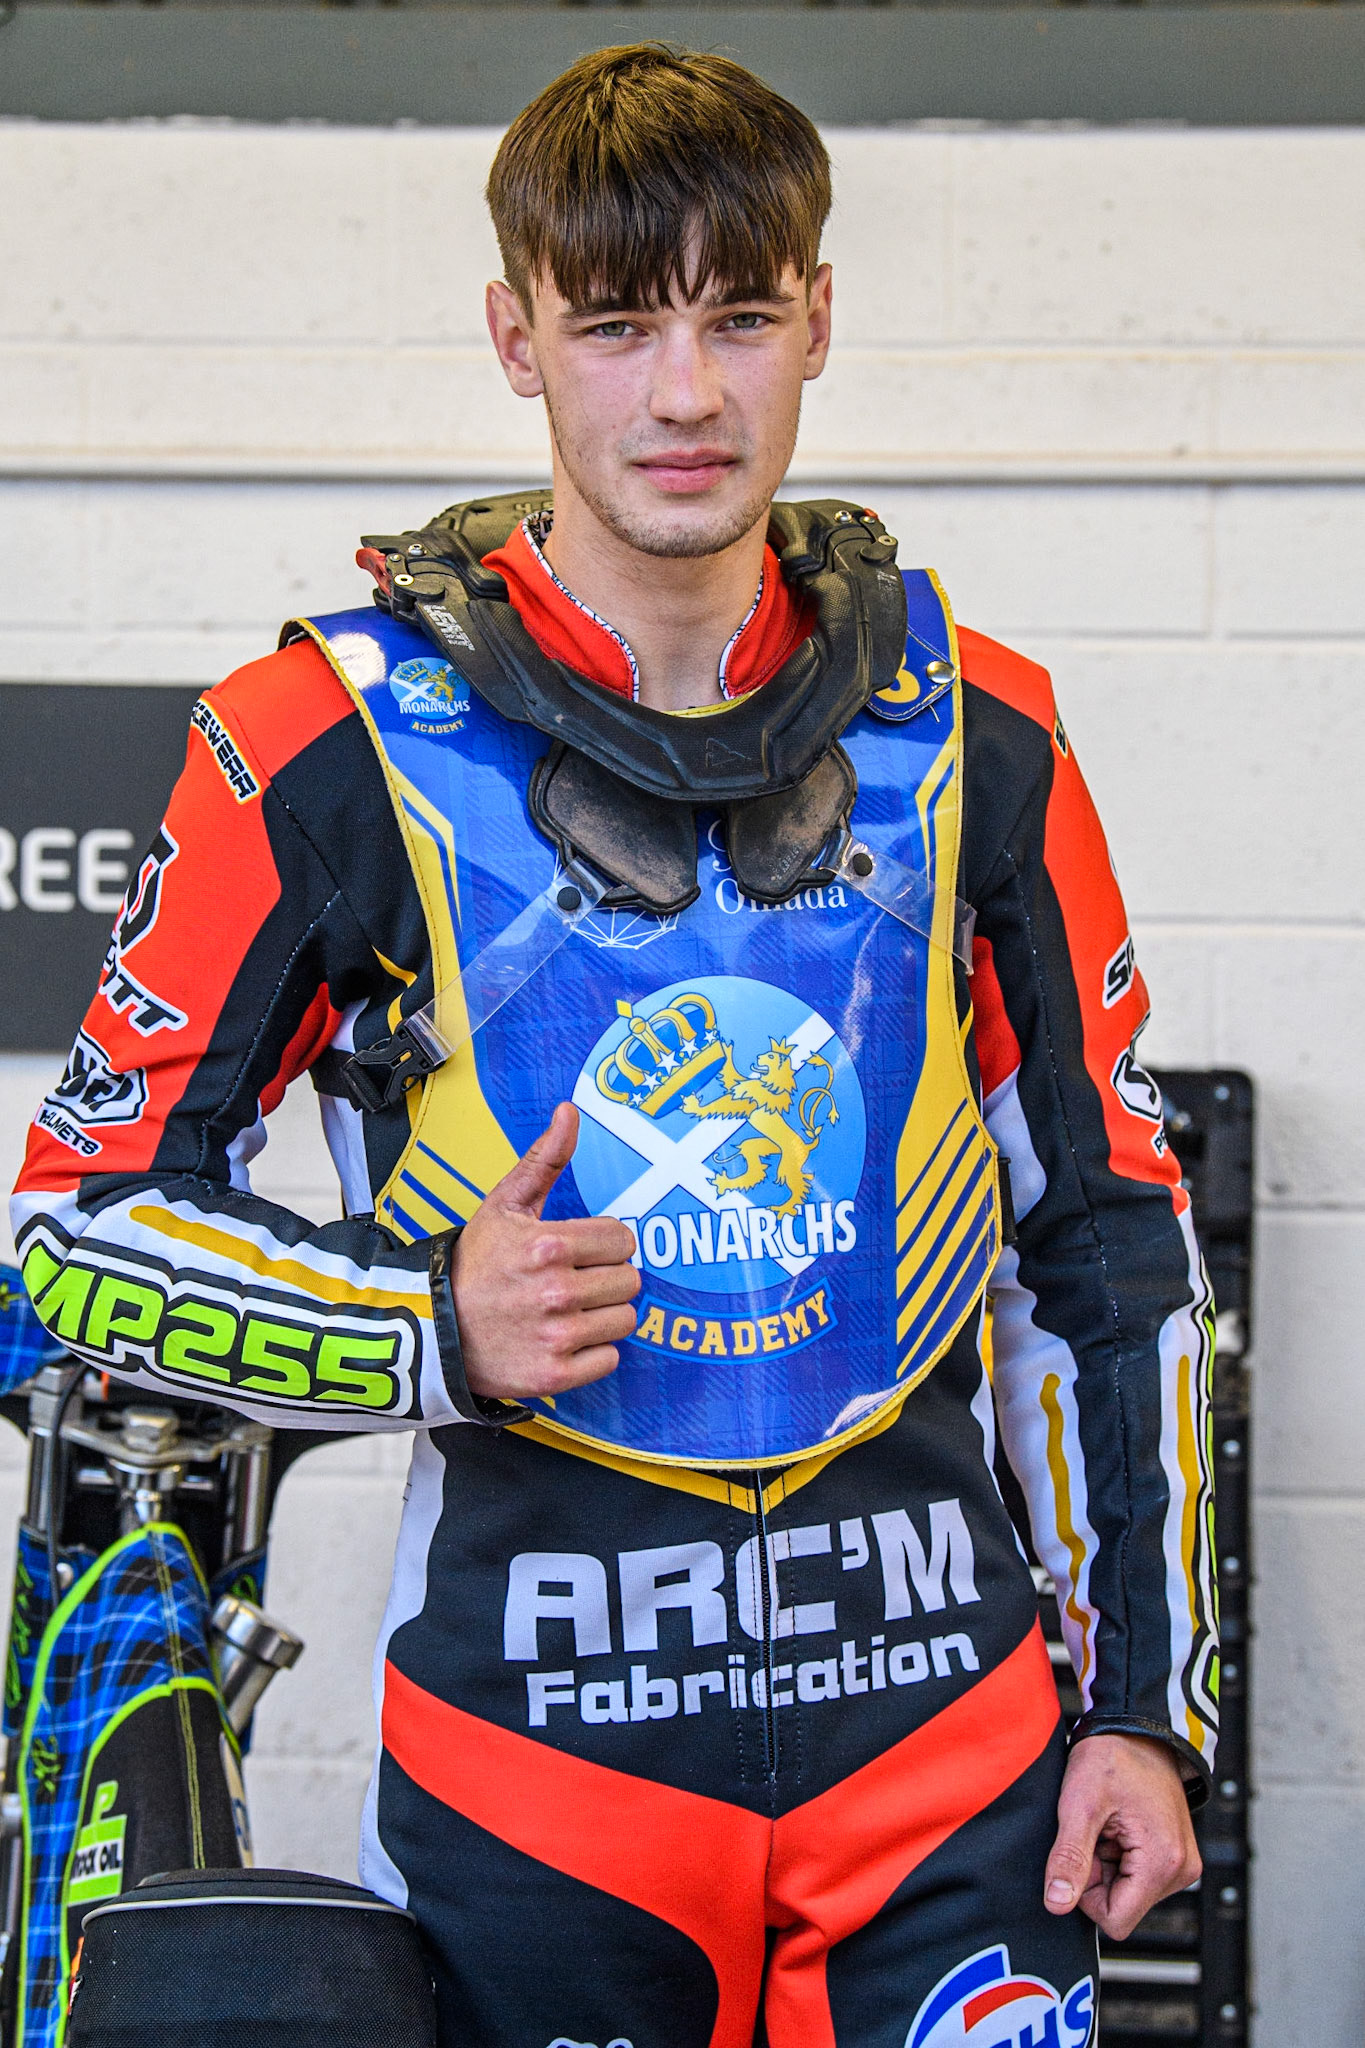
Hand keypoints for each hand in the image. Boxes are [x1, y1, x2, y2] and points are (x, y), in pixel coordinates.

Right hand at [450, 1102, 639, 1403]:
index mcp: (549, 1245)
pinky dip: (593, 1352)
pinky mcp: (556, 1374)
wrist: (434, 1329)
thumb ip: (545, 1159)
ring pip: (625, 1319)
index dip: (606, 1244)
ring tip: (570, 1310)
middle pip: (630, 1280)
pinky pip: (610, 1358)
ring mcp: (557, 1336)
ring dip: (604, 1314)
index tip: (583, 1251)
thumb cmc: (475, 1264)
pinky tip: (565, 1338)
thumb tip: (570, 1112)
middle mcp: (556, 1291)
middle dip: (607, 1278)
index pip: (623, 1239)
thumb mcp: (504, 1204)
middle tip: (575, 1281)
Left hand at [1044, 1733, 1200, 1939]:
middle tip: (1094, 1831)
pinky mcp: (1175, 1856)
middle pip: (1122, 1907)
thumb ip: (1069, 1858)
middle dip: (1098, 1875)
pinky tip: (1117, 1826)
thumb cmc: (1112, 1757)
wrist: (1137, 1729)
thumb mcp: (1079, 1805)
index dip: (1087, 1893)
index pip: (1115, 1921)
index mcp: (1163, 1863)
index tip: (1083, 1851)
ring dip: (1107, 1864)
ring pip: (1128, 1894)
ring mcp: (1181, 1864)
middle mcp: (1181, 1871)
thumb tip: (1056, 1904)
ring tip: (1107, 1824)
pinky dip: (1119, 1856)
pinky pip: (1137, 1877)